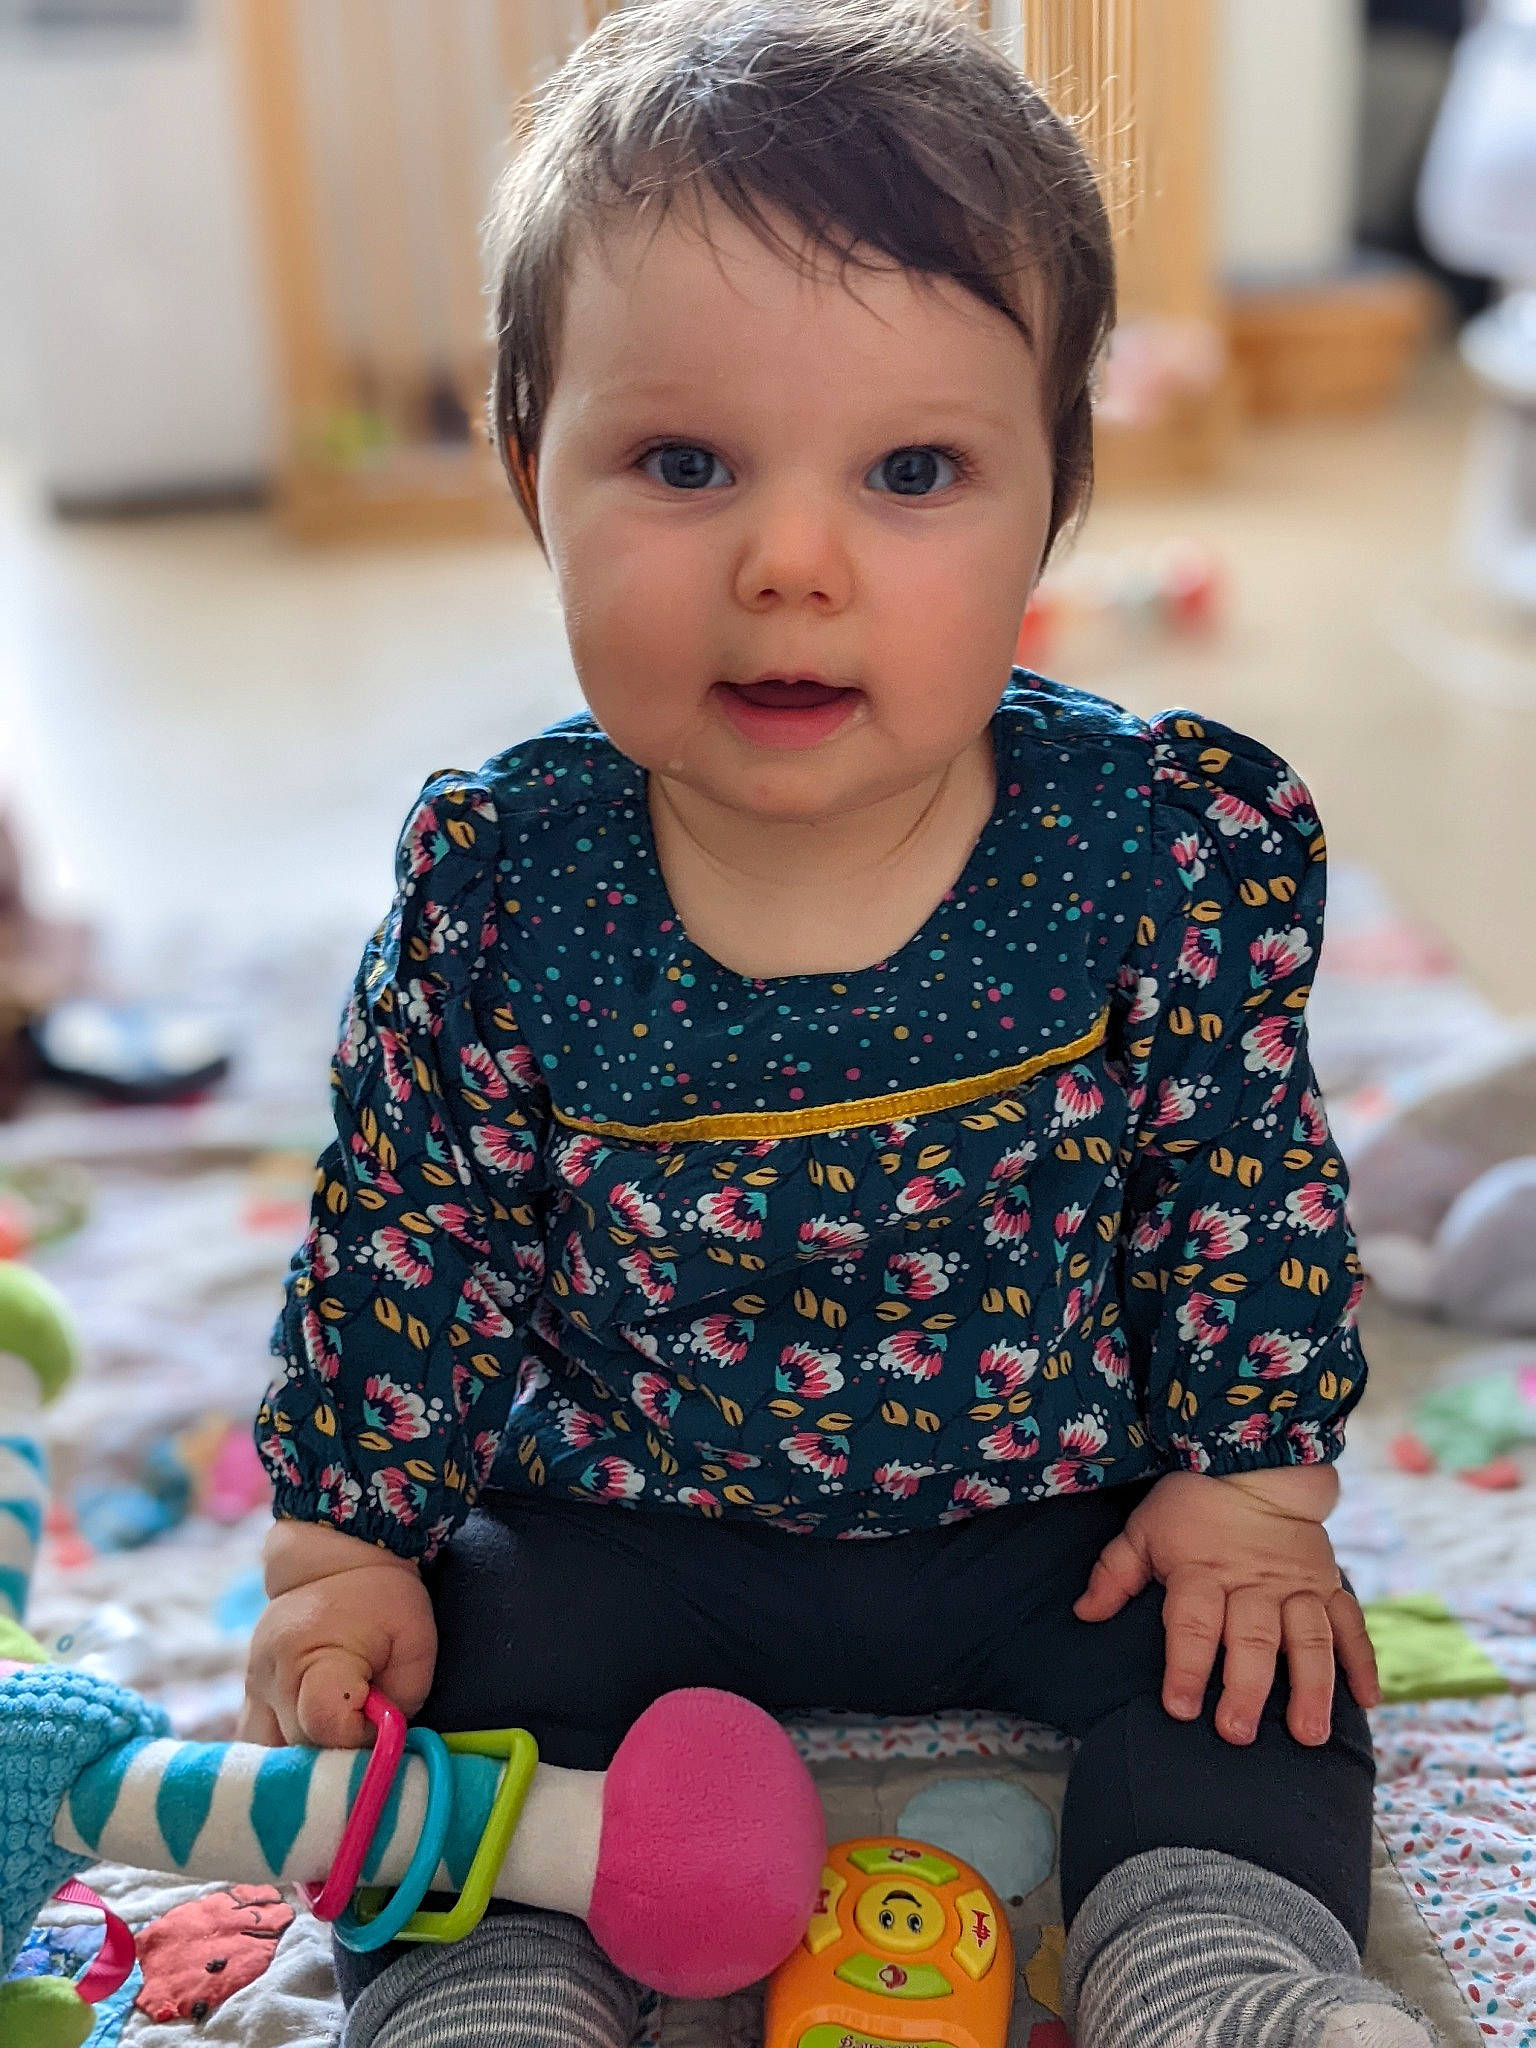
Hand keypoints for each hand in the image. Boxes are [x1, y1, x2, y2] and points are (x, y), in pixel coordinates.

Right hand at [238, 1519, 437, 1747]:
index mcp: (310, 1658)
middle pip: (298, 1749)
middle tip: (366, 1729)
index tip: (380, 1716)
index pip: (325, 1728)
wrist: (336, 1558)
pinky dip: (283, 1756)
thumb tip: (382, 1747)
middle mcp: (271, 1679)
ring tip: (337, 1746)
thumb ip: (403, 1700)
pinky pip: (257, 1745)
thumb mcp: (414, 1641)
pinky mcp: (250, 1695)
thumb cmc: (383, 1598)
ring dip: (304, 1762)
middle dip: (336, 1751)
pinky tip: (309, 1755)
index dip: (358, 1736)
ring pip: (269, 1757)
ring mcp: (253, 1689)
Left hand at [1073, 1467, 1380, 1747]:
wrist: (1255, 1462)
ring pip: (1308, 1639)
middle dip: (1245, 1689)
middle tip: (1238, 1734)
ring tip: (1309, 1735)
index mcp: (1202, 1572)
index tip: (1179, 1708)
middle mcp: (1252, 1583)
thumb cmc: (1192, 1505)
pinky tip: (1366, 1701)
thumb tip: (1083, 1613)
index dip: (1184, 1666)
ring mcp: (1296, 1586)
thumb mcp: (1144, 1529)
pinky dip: (1363, 1661)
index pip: (1192, 1624)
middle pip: (1251, 1640)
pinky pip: (1352, 1624)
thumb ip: (1116, 1572)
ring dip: (1311, 1687)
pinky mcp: (1328, 1585)